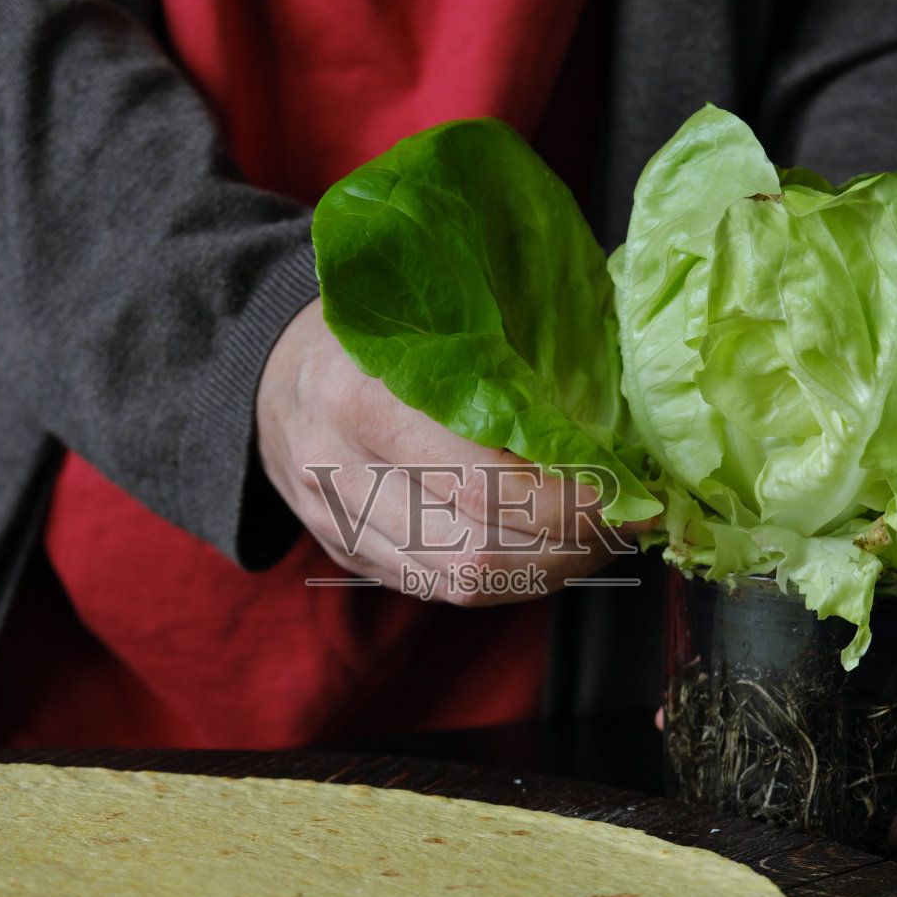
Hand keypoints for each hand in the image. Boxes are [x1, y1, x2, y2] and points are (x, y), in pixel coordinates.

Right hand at [256, 299, 648, 603]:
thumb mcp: (436, 309)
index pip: (485, 485)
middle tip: (623, 522)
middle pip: (476, 551)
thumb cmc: (372, 322)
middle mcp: (339, 469)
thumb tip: (621, 411)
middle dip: (568, 547)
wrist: (269, 363)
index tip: (627, 490)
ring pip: (460, 584)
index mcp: (363, 395)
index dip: (570, 503)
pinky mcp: (344, 555)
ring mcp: (335, 522)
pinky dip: (505, 577)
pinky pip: (438, 588)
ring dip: (543, 573)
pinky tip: (541, 548)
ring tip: (592, 539)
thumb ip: (516, 354)